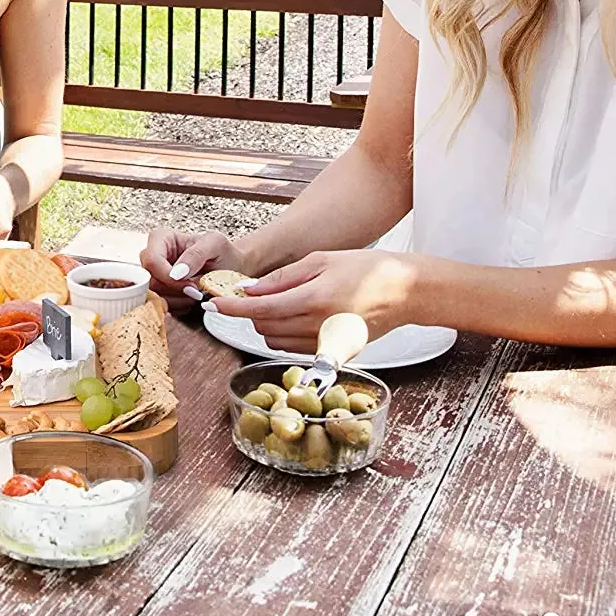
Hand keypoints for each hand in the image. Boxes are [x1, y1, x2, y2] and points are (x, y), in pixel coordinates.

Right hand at [141, 228, 251, 305]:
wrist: (230, 268)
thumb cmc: (222, 252)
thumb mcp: (215, 244)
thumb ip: (196, 254)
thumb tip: (176, 272)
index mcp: (161, 238)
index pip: (151, 260)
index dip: (168, 277)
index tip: (191, 284)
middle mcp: (154, 256)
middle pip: (149, 280)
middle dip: (174, 290)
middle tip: (196, 292)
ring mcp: (155, 275)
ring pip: (154, 295)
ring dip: (178, 300)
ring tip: (197, 294)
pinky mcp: (160, 291)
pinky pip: (161, 305)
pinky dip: (178, 307)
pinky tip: (191, 300)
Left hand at [209, 249, 420, 352]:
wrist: (404, 292)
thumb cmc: (364, 268)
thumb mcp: (320, 261)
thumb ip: (282, 278)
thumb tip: (248, 290)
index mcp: (313, 299)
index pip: (260, 309)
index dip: (231, 308)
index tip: (211, 305)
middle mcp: (318, 326)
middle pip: (264, 328)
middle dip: (248, 314)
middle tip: (245, 296)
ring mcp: (327, 344)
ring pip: (276, 342)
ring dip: (264, 326)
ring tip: (270, 304)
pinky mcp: (335, 354)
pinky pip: (294, 349)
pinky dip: (282, 335)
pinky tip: (288, 318)